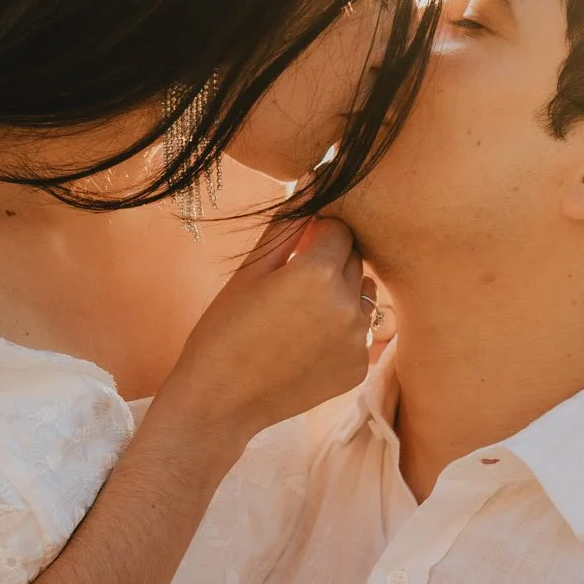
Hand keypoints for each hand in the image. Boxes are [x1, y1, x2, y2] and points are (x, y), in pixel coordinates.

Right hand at [157, 217, 371, 444]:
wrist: (220, 401)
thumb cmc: (224, 330)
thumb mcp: (251, 270)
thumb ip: (288, 226)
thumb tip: (311, 182)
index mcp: (319, 273)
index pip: (340, 229)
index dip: (317, 233)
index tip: (295, 248)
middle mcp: (348, 305)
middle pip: (354, 260)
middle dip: (329, 261)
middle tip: (290, 285)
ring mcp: (357, 341)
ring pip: (363, 295)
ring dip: (341, 294)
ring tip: (299, 315)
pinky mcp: (358, 368)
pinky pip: (360, 332)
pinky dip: (341, 331)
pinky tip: (305, 344)